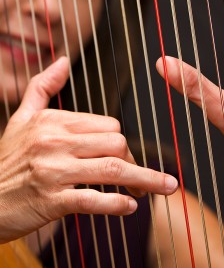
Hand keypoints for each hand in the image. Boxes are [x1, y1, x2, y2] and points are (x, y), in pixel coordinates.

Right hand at [0, 57, 177, 242]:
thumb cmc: (6, 160)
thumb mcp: (20, 118)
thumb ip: (42, 86)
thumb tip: (62, 60)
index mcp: (54, 121)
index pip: (109, 126)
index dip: (124, 144)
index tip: (127, 158)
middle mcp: (55, 142)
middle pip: (117, 144)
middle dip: (137, 162)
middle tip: (144, 178)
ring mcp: (53, 172)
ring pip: (113, 170)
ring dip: (145, 180)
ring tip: (164, 188)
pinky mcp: (51, 201)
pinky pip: (93, 200)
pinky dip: (117, 204)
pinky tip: (131, 207)